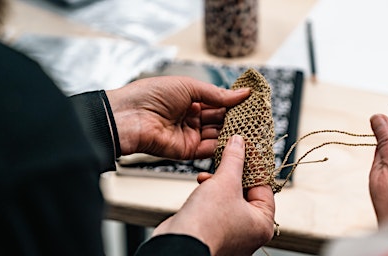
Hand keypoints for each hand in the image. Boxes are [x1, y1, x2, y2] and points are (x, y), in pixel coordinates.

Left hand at [106, 76, 249, 158]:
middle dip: (238, 119)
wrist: (128, 116)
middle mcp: (192, 117)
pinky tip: (238, 141)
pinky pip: (209, 149)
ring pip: (218, 135)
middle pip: (221, 119)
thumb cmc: (151, 94)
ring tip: (253, 129)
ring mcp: (190, 134)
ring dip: (234, 132)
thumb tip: (243, 93)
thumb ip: (217, 94)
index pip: (219, 102)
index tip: (254, 103)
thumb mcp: (189, 86)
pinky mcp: (187, 151)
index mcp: (190, 99)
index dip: (236, 103)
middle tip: (258, 118)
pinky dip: (223, 146)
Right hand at [152, 135, 274, 255]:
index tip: (245, 149)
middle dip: (233, 174)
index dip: (254, 165)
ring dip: (219, 183)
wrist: (179, 243)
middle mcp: (249, 232)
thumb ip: (234, 159)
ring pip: (230, 200)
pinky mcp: (213, 233)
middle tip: (227, 157)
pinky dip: (210, 196)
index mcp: (262, 223)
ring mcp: (231, 235)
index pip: (264, 186)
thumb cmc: (206, 224)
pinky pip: (217, 209)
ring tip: (210, 175)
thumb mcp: (225, 181)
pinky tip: (202, 185)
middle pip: (247, 192)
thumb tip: (240, 143)